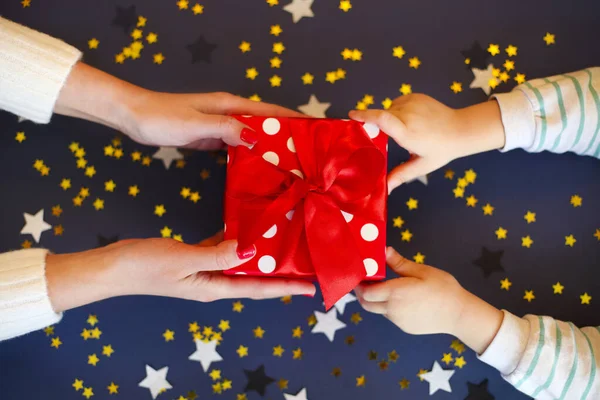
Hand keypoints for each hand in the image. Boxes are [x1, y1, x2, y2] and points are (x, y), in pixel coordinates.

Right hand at [45, 232, 315, 312]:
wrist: (113, 267)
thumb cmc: (145, 266)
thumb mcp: (184, 259)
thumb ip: (218, 255)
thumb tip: (250, 251)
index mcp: (213, 287)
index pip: (256, 288)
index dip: (283, 288)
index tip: (309, 286)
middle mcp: (213, 282)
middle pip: (253, 279)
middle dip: (279, 273)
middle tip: (305, 263)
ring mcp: (203, 270)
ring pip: (240, 263)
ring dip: (261, 256)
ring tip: (285, 244)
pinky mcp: (194, 258)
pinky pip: (223, 250)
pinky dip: (237, 242)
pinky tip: (248, 229)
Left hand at [121, 90, 304, 149]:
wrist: (134, 116)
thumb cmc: (163, 118)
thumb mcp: (196, 123)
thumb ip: (226, 128)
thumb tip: (257, 137)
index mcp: (230, 105)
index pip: (269, 112)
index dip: (293, 119)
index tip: (316, 128)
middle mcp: (229, 114)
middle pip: (265, 124)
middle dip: (288, 135)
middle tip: (310, 155)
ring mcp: (220, 126)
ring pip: (253, 136)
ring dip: (271, 146)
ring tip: (291, 164)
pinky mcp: (211, 138)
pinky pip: (238, 147)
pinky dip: (251, 155)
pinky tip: (259, 168)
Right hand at [349, 94, 505, 191]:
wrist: (461, 129)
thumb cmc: (441, 150)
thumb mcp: (421, 166)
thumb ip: (400, 175)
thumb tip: (385, 189)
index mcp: (408, 132)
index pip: (382, 119)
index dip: (365, 116)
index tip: (351, 116)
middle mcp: (408, 114)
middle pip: (382, 116)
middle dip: (377, 124)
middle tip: (378, 136)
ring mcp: (413, 102)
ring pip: (389, 109)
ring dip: (390, 118)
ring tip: (402, 130)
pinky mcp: (416, 95)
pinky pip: (398, 103)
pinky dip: (398, 111)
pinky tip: (409, 121)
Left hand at [354, 247, 502, 353]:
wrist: (459, 314)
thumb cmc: (443, 289)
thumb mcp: (422, 271)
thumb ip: (399, 263)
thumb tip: (384, 251)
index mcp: (395, 293)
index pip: (366, 292)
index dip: (360, 284)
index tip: (360, 275)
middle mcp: (392, 309)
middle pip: (366, 304)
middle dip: (361, 293)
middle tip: (365, 281)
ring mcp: (398, 321)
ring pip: (378, 310)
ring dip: (375, 300)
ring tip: (384, 287)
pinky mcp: (405, 327)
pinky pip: (390, 316)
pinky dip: (388, 307)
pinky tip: (401, 299)